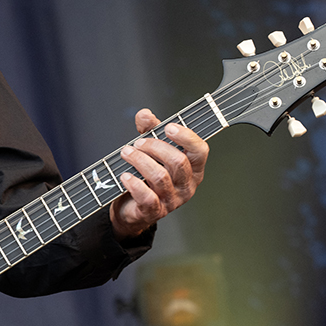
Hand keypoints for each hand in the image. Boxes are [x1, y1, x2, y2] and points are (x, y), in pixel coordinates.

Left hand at [109, 108, 208, 239]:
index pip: (200, 151)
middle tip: (138, 143)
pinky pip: (147, 197)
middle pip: (178, 161)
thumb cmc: (146, 174)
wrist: (132, 206)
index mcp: (193, 168)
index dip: (186, 137)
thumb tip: (145, 114)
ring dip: (140, 160)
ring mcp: (172, 200)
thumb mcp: (151, 148)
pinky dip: (134, 184)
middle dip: (155, 147)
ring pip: (160, 176)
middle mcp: (187, 185)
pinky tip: (125, 175)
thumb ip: (150, 129)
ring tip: (126, 153)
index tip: (168, 127)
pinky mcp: (155, 211)